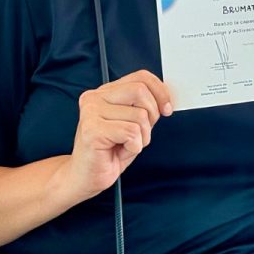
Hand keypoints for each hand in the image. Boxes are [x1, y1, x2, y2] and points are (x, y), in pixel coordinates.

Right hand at [61, 70, 172, 200]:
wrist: (85, 176)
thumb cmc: (110, 151)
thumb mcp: (133, 123)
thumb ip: (145, 106)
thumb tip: (167, 97)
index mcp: (105, 92)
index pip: (141, 77)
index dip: (160, 91)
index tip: (167, 108)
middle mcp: (94, 98)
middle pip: (140, 91)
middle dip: (152, 115)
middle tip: (142, 133)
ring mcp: (91, 112)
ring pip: (139, 115)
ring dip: (142, 136)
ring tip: (126, 144)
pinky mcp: (92, 130)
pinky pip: (131, 132)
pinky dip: (134, 146)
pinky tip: (120, 151)